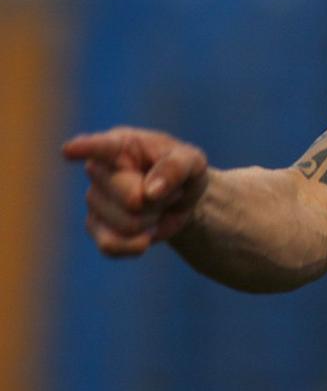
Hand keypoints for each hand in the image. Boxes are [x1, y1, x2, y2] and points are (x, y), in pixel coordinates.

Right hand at [63, 127, 210, 256]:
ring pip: (127, 225)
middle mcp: (99, 170)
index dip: (86, 148)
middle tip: (164, 191)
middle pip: (131, 199)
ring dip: (152, 220)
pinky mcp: (95, 227)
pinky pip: (111, 246)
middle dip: (159, 202)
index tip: (69, 150)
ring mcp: (94, 200)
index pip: (102, 146)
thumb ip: (176, 168)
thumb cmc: (182, 170)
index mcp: (121, 145)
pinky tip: (145, 234)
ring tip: (155, 206)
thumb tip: (150, 191)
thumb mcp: (193, 161)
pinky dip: (135, 245)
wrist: (179, 198)